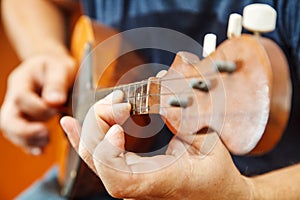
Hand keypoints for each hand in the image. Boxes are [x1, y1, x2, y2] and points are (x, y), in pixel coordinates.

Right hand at [0, 52, 75, 154]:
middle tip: (45, 135)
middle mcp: (14, 98)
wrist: (52, 69)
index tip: (57, 109)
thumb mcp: (60, 68)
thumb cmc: (56, 67)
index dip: (37, 107)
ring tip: (45, 144)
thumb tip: (55, 101)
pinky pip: (21, 137)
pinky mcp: (25, 121)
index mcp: (21, 81)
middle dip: (24, 131)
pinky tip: (41, 150)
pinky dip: (30, 146)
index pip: (21, 98)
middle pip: (8, 119)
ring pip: (11, 131)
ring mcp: (17, 111)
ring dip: (27, 141)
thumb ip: (57, 83)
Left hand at [60, 90, 252, 199]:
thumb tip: (161, 93)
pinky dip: (84, 137)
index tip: (119, 127)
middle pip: (97, 160)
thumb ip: (185, 121)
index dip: (107, 152)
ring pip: (93, 158)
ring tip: (108, 102)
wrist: (217, 195)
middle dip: (99, 123)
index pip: (117, 179)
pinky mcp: (128, 173)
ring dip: (92, 125)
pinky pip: (99, 158)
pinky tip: (71, 124)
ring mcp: (130, 181)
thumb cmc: (216, 176)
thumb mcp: (209, 145)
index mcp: (160, 182)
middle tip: (120, 100)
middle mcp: (138, 186)